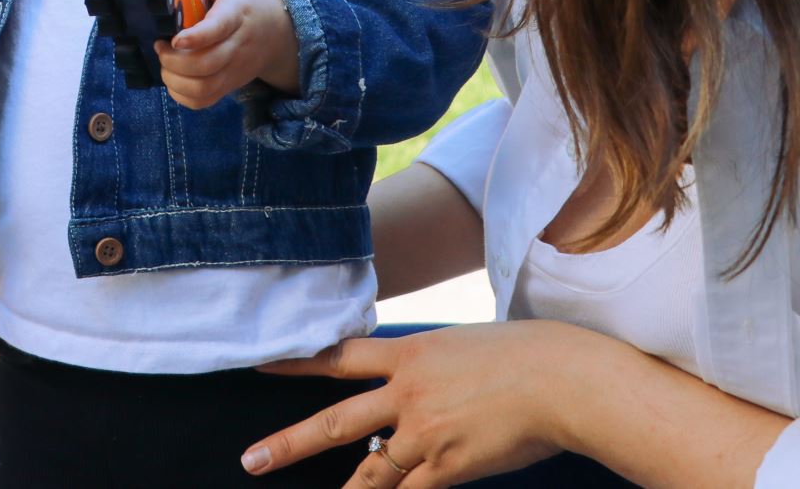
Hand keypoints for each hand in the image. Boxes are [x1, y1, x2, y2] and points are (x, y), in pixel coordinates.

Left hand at [158, 0, 300, 107]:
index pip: (220, 28)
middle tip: (161, 46)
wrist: (277, 30)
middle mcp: (239, 44)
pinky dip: (181, 96)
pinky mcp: (229, 85)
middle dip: (174, 61)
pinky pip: (203, 102)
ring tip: (165, 62)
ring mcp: (235, 69)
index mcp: (238, 11)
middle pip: (207, 64)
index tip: (175, 39)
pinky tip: (173, 78)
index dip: (197, 37)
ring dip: (174, 80)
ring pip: (203, 88)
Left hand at [243, 324, 577, 485]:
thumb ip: (428, 363)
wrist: (563, 379)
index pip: (338, 357)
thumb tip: (413, 378)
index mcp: (408, 353)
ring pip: (370, 472)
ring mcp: (425, 434)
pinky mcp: (449, 466)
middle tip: (251, 459)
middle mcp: (406, 394)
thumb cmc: (525, 354)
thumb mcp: (460, 343)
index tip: (259, 364)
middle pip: (334, 422)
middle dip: (289, 443)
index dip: (296, 361)